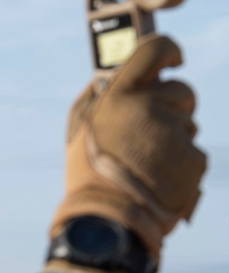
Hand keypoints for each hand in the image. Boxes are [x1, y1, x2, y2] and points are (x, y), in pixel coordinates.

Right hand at [51, 34, 206, 260]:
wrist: (106, 223)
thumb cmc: (88, 177)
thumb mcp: (79, 132)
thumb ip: (94, 99)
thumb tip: (105, 77)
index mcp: (119, 96)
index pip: (155, 50)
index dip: (169, 52)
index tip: (174, 61)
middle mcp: (148, 108)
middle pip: (180, 91)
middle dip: (173, 108)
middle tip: (151, 135)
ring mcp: (173, 134)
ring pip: (188, 126)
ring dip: (175, 140)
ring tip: (148, 165)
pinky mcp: (192, 159)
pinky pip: (193, 154)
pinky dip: (181, 167)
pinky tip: (160, 181)